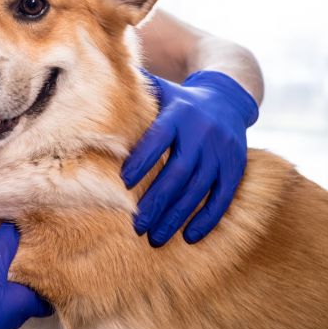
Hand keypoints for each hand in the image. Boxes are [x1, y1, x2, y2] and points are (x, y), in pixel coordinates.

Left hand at [121, 71, 257, 245]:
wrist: (228, 97)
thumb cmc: (179, 101)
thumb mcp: (160, 92)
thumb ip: (133, 96)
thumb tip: (91, 91)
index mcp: (180, 113)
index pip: (159, 139)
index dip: (142, 161)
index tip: (123, 183)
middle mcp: (203, 132)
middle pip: (178, 172)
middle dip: (156, 201)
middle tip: (137, 226)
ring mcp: (221, 151)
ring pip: (198, 189)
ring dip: (177, 216)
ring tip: (156, 238)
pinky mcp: (235, 167)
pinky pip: (223, 197)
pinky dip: (207, 219)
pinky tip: (190, 236)